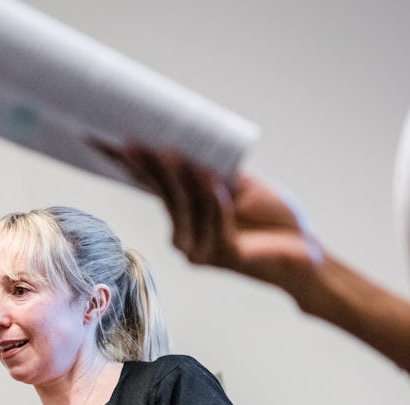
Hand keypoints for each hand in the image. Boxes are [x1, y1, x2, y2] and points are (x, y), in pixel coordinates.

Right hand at [94, 143, 320, 284]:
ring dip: (180, 178)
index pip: (153, 186)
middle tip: (133, 144)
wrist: (304, 249)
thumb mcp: (238, 184)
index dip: (131, 166)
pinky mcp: (224, 255)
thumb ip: (211, 172)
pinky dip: (215, 197)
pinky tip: (212, 178)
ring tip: (172, 153)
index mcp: (185, 216)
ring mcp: (201, 249)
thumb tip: (184, 144)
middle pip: (163, 195)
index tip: (106, 143)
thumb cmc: (271, 216)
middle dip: (148, 168)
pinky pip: (215, 218)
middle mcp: (185, 236)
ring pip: (186, 206)